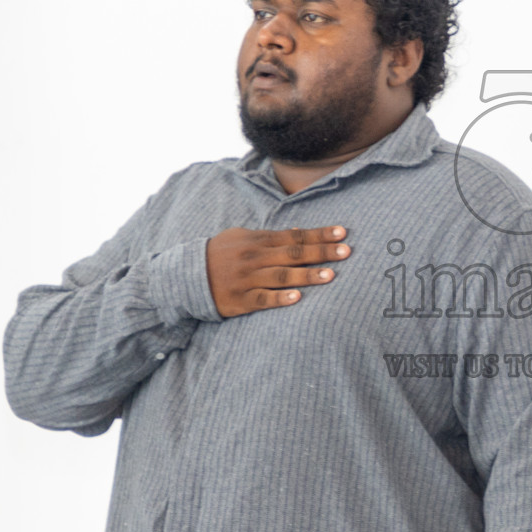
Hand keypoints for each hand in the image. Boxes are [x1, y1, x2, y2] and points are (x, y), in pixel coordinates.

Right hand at [205, 226, 350, 317]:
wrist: (186, 276)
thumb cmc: (220, 255)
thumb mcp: (243, 238)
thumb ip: (271, 237)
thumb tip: (298, 231)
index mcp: (258, 241)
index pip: (295, 236)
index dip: (319, 235)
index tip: (342, 233)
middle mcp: (254, 258)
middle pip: (293, 254)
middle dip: (321, 252)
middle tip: (345, 252)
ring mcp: (247, 279)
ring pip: (281, 276)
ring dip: (307, 275)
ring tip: (330, 275)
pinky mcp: (240, 300)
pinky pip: (263, 299)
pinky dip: (280, 298)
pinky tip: (298, 298)